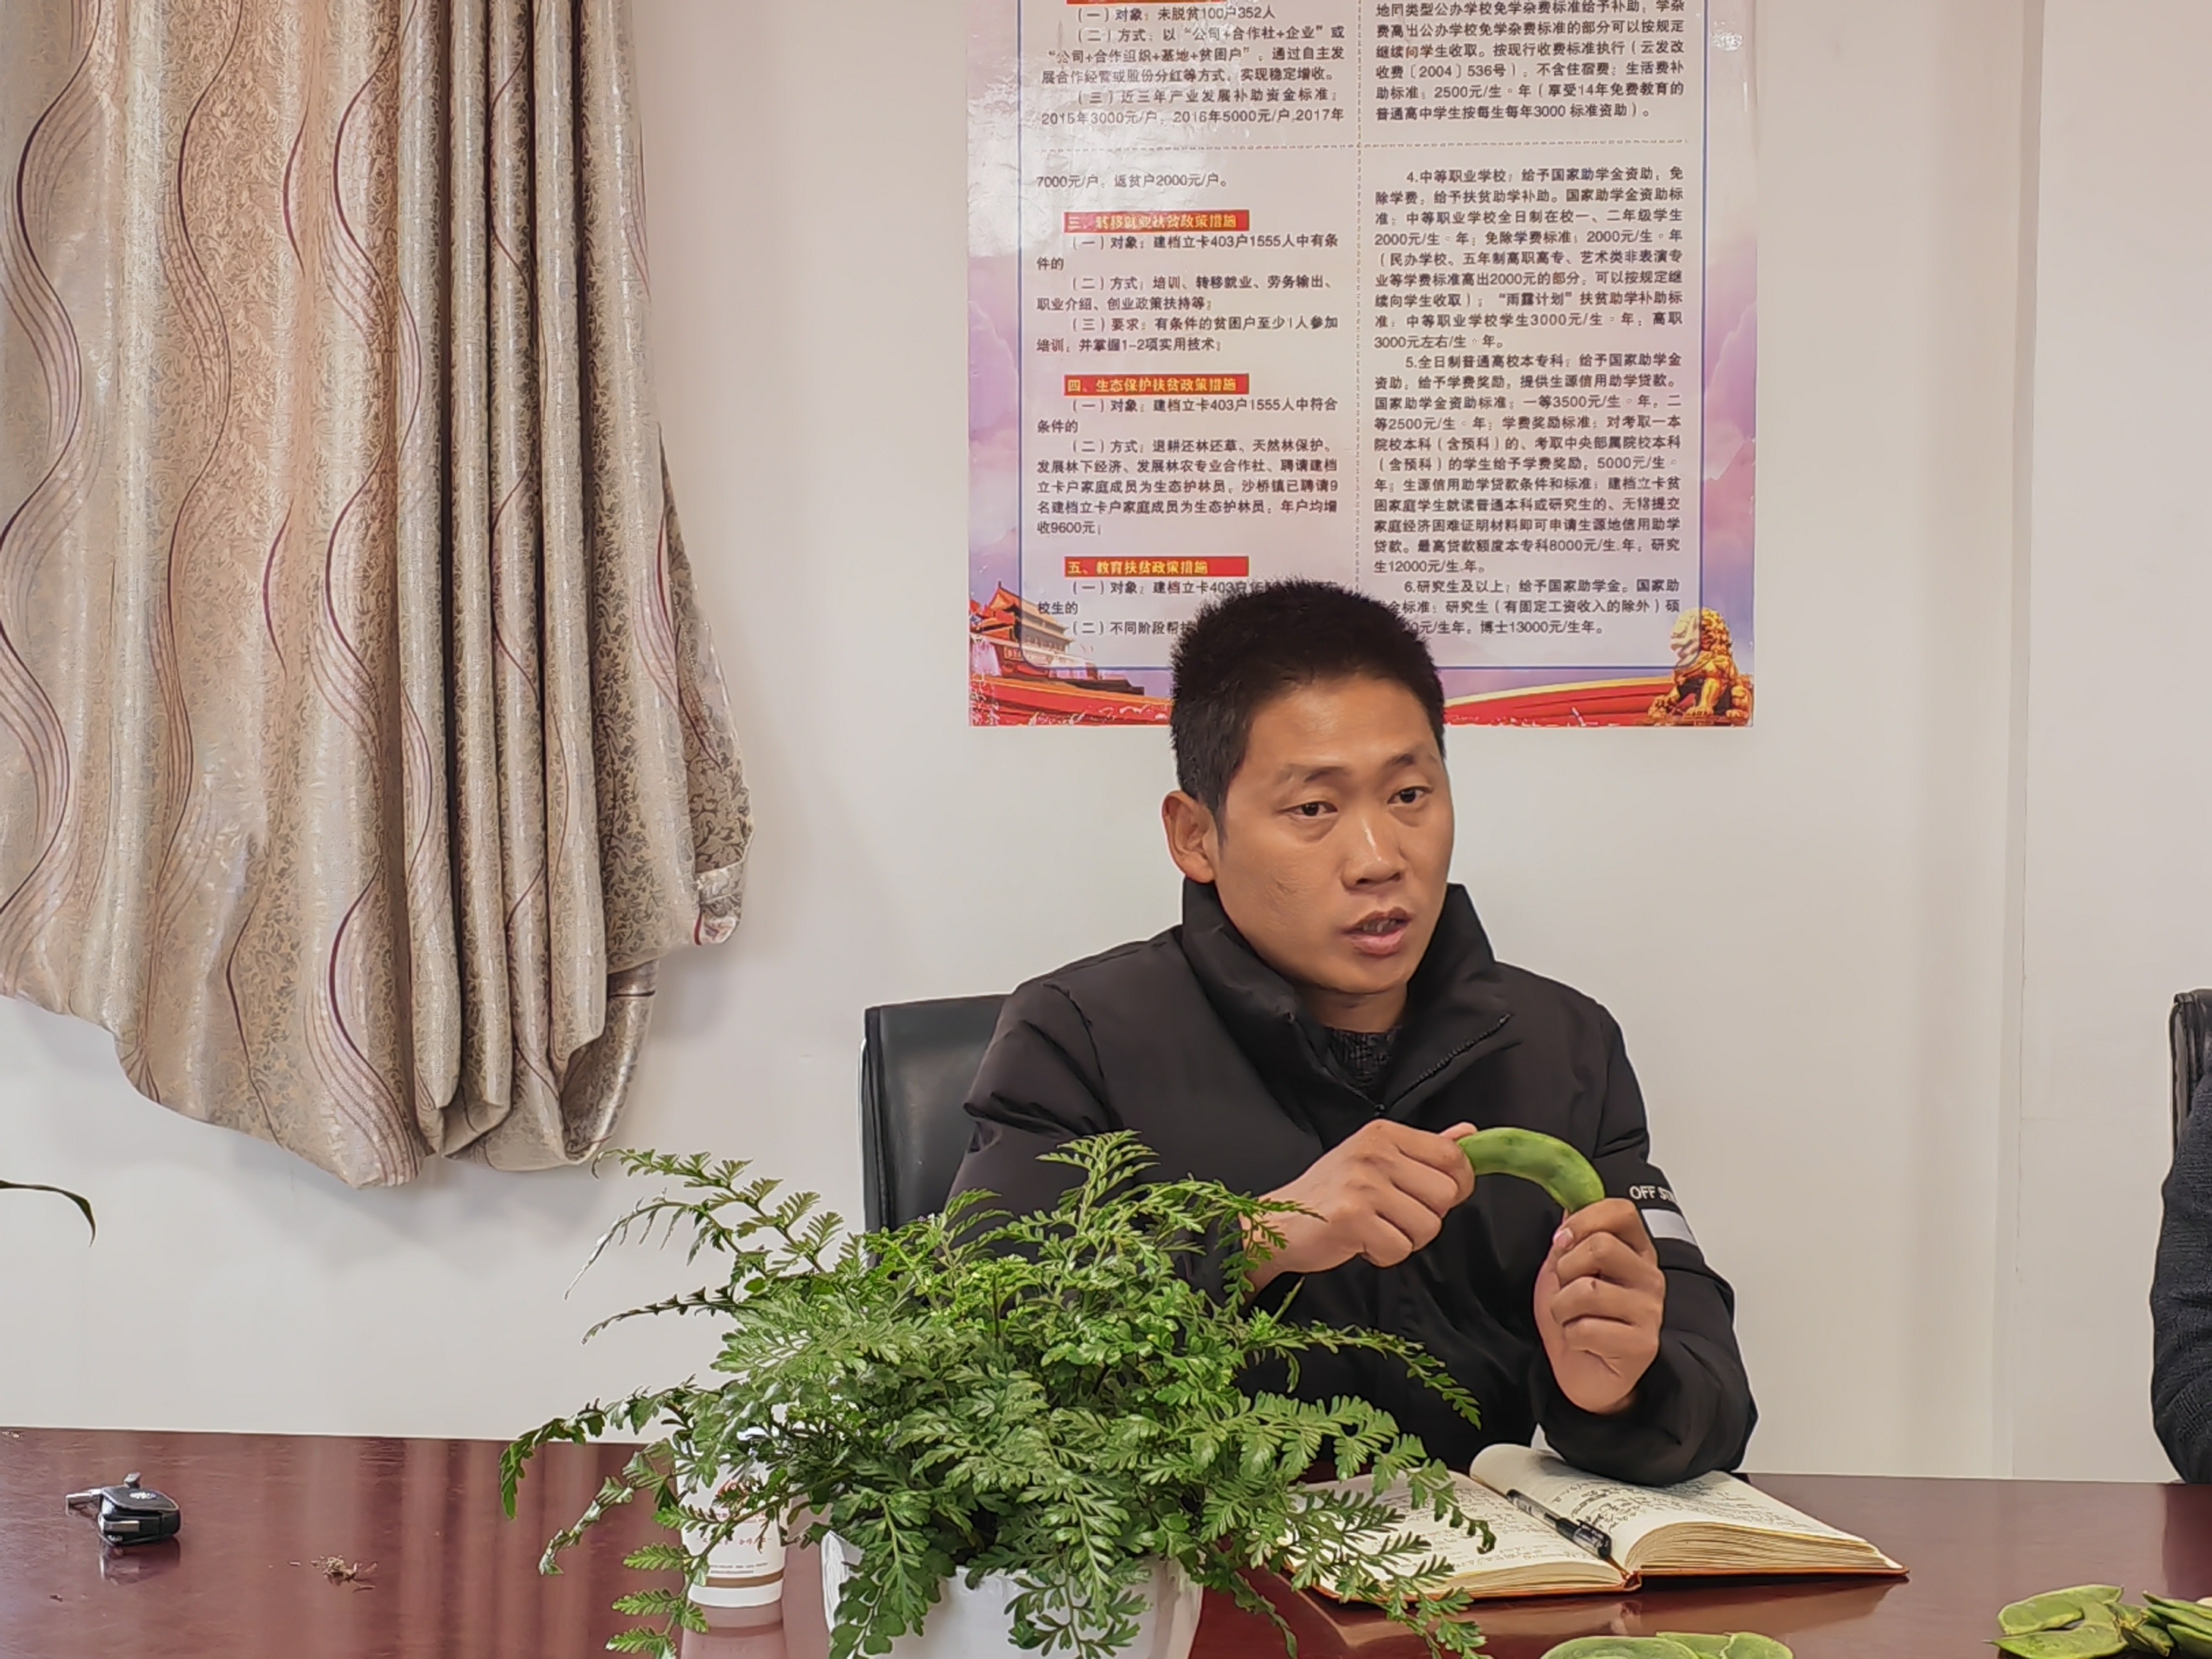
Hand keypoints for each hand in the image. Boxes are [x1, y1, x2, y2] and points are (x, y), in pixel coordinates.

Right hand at [1242, 1120, 1476, 1291]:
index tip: (1431, 1196)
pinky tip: (1360, 1242)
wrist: (1276, 1222)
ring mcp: (1363, 1185)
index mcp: (1383, 1134)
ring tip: (1375, 1227)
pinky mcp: (1352, 1218)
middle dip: (1426, 1215)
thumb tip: (1469, 1134)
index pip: (1452, 1156)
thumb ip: (1425, 1149)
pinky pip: (1400, 1249)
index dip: (1455, 1184)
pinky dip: (1383, 1255)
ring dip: (1405, 1239)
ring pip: (1428, 1227)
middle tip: (1392, 1215)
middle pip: (1446, 1195)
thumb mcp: (1376, 1160)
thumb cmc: (1329, 1194)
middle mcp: (1374, 1154)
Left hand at [1532, 1199, 1664, 1415]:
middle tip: (1565, 1290)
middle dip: (1565, 1269)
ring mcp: (1650, 1310)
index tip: (1562, 1240)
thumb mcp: (1563, 1272)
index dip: (1584, 1219)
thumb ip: (1569, 1240)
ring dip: (1562, 1307)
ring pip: (1588, 1289)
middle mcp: (1649, 1277)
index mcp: (1634, 1251)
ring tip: (1570, 1319)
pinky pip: (1586, 1328)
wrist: (1585, 1373)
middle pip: (1600, 1246)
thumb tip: (1568, 1205)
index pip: (1621, 1211)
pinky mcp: (1643, 1344)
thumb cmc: (1577, 1319)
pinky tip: (1583, 1342)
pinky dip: (1571, 1336)